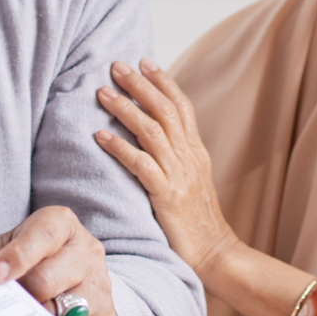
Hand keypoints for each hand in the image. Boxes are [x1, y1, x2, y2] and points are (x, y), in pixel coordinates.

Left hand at [0, 205, 116, 315]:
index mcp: (61, 225)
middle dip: (18, 297)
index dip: (16, 256)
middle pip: (47, 280)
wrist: (74, 271)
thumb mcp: (9, 245)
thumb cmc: (31, 257)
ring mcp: (99, 286)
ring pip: (59, 314)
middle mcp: (86, 252)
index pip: (42, 236)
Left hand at [95, 60, 237, 275]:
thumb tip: (152, 138)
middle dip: (140, 85)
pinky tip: (100, 137)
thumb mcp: (191, 182)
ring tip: (102, 93)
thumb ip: (176, 158)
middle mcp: (190, 158)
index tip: (143, 62)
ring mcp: (180, 176)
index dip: (163, 82)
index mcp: (196, 153)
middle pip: (165, 111)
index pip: (182, 106)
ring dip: (125, 109)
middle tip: (116, 66)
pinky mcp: (168, 196)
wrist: (216, 254)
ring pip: (152, 131)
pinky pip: (142, 165)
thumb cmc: (197, 222)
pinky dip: (120, 147)